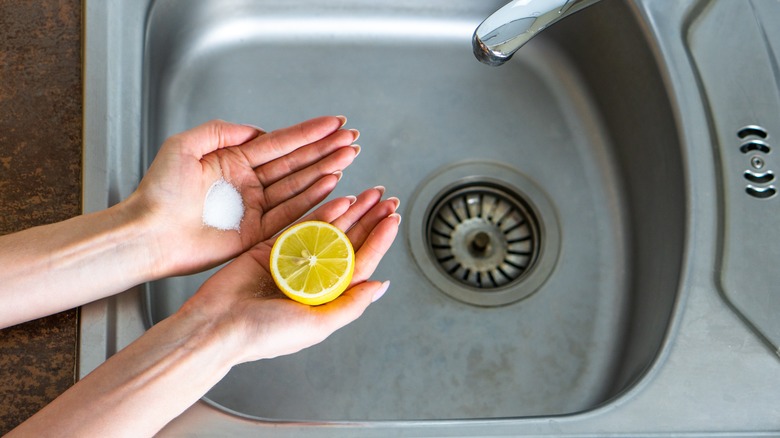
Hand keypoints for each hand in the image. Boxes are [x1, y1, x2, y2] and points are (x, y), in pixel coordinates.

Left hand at [129, 116, 359, 276]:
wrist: (148, 233)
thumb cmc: (158, 192)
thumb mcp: (183, 146)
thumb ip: (221, 130)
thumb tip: (257, 129)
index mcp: (234, 161)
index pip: (280, 143)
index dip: (309, 132)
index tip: (334, 123)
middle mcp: (249, 183)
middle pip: (296, 162)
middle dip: (325, 150)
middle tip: (352, 139)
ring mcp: (255, 208)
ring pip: (298, 185)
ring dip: (325, 171)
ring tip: (349, 157)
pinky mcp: (257, 234)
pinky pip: (290, 214)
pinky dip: (313, 200)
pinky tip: (332, 185)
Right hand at [181, 187, 399, 363]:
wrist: (217, 325)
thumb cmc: (264, 334)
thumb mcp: (316, 325)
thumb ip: (349, 305)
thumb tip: (379, 286)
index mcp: (325, 299)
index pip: (359, 264)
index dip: (378, 242)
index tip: (392, 220)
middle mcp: (312, 279)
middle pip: (348, 243)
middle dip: (369, 221)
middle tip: (386, 200)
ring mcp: (293, 261)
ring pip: (329, 230)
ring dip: (350, 212)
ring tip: (370, 194)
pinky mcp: (272, 247)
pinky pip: (302, 225)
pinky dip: (321, 212)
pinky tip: (340, 199)